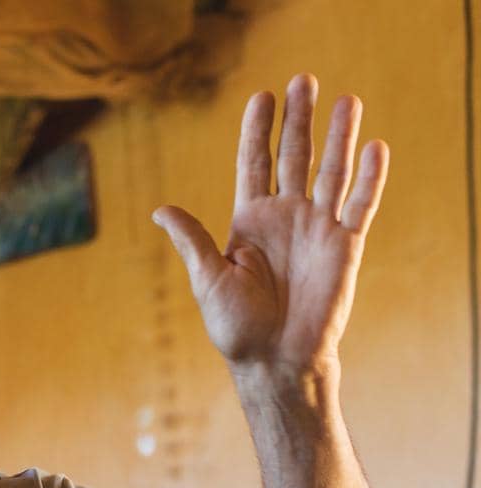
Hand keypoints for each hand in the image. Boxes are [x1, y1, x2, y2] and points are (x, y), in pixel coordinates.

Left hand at [153, 74, 388, 373]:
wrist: (274, 359)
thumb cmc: (235, 326)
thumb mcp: (208, 280)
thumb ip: (192, 240)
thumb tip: (160, 209)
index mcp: (248, 222)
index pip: (253, 164)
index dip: (257, 131)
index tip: (261, 95)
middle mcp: (284, 218)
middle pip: (294, 156)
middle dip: (298, 119)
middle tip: (302, 79)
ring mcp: (316, 228)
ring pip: (332, 171)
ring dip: (339, 136)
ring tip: (346, 99)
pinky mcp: (344, 246)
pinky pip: (360, 204)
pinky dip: (369, 177)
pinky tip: (375, 147)